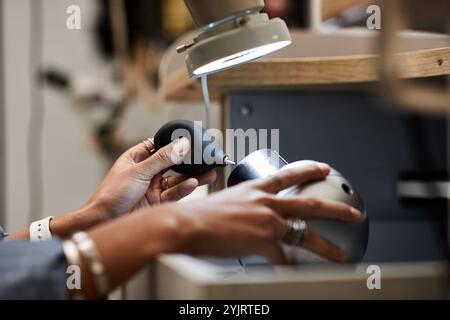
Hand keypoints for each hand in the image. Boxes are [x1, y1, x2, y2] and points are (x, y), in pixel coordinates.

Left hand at [87, 137, 216, 220]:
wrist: (104, 222)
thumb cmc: (111, 195)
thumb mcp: (139, 172)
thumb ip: (162, 159)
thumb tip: (181, 144)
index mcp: (137, 158)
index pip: (160, 146)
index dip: (175, 143)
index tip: (192, 141)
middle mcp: (147, 171)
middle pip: (173, 163)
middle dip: (189, 162)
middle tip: (207, 159)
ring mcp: (153, 187)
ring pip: (177, 179)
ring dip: (192, 176)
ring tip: (209, 173)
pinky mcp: (157, 202)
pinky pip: (174, 193)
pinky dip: (184, 189)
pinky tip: (193, 184)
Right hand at [171, 162, 361, 263]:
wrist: (187, 224)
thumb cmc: (199, 214)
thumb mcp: (225, 200)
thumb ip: (242, 206)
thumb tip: (247, 215)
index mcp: (255, 189)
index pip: (288, 175)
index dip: (308, 170)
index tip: (322, 168)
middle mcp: (265, 202)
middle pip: (308, 203)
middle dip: (334, 208)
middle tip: (352, 212)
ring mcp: (267, 220)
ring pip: (306, 233)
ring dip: (327, 246)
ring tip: (341, 255)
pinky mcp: (263, 240)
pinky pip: (283, 259)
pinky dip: (289, 270)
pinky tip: (295, 275)